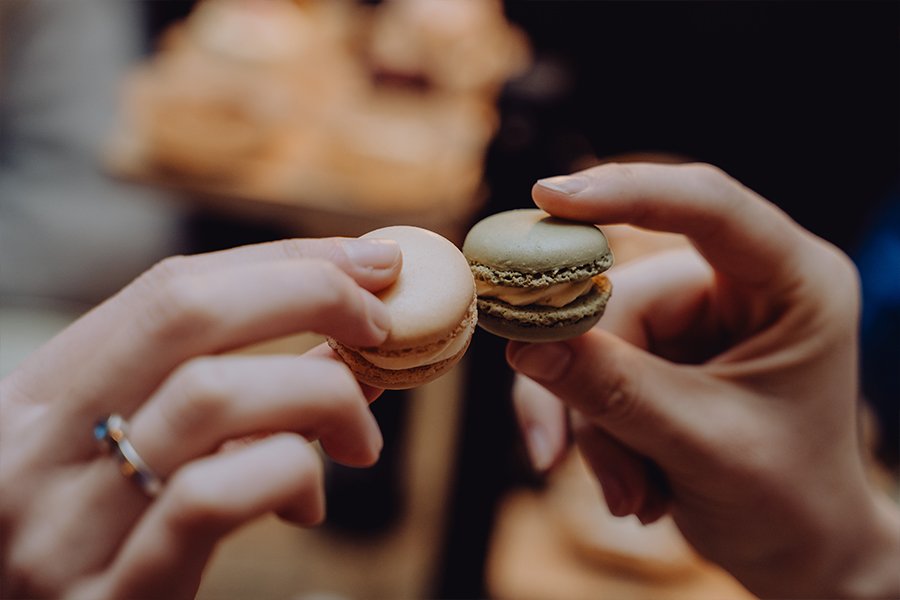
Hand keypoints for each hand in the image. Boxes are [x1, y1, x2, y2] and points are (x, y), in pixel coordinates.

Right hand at [0, 237, 401, 598]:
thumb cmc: (110, 545)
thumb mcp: (142, 454)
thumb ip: (232, 398)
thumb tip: (349, 341)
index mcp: (37, 398)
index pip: (171, 287)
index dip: (285, 259)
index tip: (371, 261)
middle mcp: (31, 450)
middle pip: (188, 313)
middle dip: (312, 293)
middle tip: (381, 325)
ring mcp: (61, 528)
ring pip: (211, 395)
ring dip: (321, 395)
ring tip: (357, 439)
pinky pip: (212, 497)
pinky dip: (288, 473)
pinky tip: (308, 503)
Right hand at [508, 163, 899, 597]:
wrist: (792, 549)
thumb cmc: (783, 498)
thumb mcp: (703, 444)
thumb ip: (614, 390)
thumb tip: (523, 344)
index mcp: (791, 281)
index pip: (708, 205)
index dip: (627, 192)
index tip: (547, 197)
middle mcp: (738, 284)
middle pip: (623, 295)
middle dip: (593, 388)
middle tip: (558, 451)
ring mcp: (693, 316)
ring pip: (595, 338)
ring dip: (595, 426)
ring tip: (628, 496)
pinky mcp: (657, 348)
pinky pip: (590, 367)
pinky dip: (592, 430)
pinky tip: (626, 488)